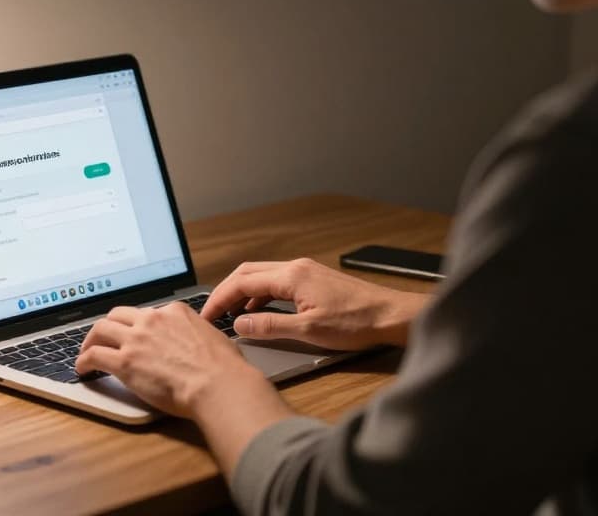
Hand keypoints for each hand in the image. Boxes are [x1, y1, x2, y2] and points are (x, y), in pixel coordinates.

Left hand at [74, 302, 274, 417]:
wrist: (218, 384)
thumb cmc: (224, 368)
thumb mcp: (213, 337)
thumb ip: (198, 334)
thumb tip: (200, 343)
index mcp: (174, 312)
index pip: (147, 313)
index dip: (137, 325)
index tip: (134, 334)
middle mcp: (152, 320)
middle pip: (119, 314)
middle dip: (109, 325)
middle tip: (104, 337)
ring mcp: (136, 339)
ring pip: (101, 329)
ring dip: (90, 339)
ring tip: (86, 351)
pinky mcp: (125, 361)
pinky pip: (94, 355)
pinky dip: (83, 360)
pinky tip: (82, 369)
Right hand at [203, 257, 429, 350]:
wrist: (391, 316)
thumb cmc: (357, 323)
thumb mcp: (309, 331)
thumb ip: (270, 327)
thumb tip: (239, 325)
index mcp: (291, 276)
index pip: (242, 282)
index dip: (219, 299)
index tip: (207, 315)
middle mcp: (296, 267)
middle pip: (248, 273)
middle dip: (226, 292)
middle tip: (212, 314)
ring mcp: (305, 271)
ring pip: (262, 276)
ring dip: (243, 293)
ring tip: (231, 316)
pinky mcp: (313, 279)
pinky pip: (277, 282)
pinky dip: (261, 295)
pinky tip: (260, 313)